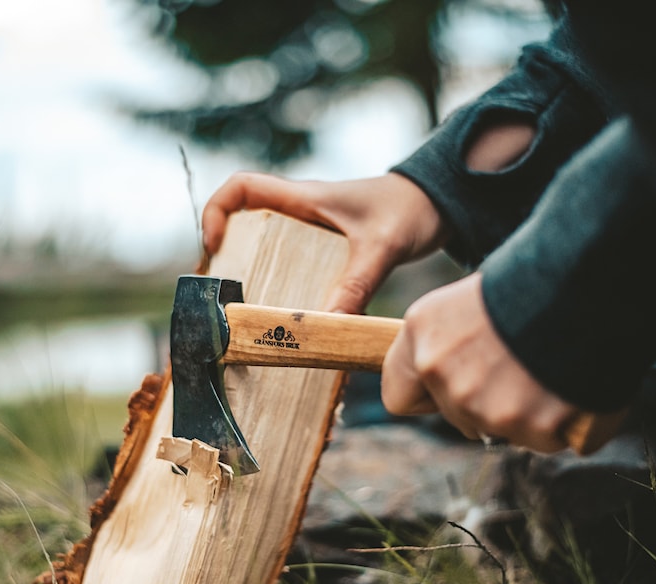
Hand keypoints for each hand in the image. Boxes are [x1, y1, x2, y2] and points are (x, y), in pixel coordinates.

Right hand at [201, 172, 448, 313]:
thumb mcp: (383, 247)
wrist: (439, 203)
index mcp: (303, 197)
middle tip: (227, 290)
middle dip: (226, 253)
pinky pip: (289, 264)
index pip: (241, 186)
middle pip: (241, 222)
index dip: (217, 212)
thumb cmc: (409, 210)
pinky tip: (289, 313)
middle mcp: (299, 211)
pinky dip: (281, 286)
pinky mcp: (324, 248)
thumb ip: (357, 283)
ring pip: (262, 246)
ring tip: (249, 308)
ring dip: (251, 273)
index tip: (216, 247)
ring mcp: (310, 229)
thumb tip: (328, 324)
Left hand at [381, 272, 582, 452]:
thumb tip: (448, 375)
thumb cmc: (535, 279)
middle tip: (520, 362)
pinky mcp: (533, 429)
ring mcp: (487, 408)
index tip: (452, 380)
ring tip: (551, 367)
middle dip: (485, 399)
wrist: (593, 279)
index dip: (427, 393)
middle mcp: (445, 376)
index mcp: (422, 336)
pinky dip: (563, 422)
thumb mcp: (467, 299)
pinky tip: (574, 383)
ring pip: (501, 429)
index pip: (398, 398)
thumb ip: (447, 344)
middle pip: (456, 416)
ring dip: (525, 410)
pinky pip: (545, 439)